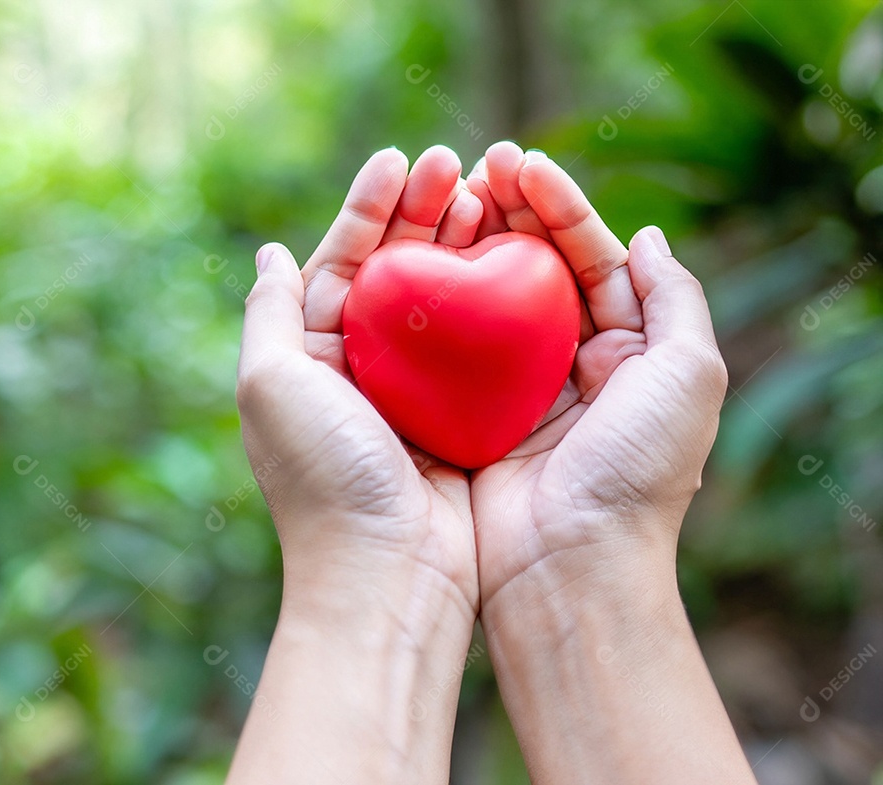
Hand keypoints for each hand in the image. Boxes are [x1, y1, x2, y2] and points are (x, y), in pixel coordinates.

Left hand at [237, 145, 482, 617]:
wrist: (388, 572)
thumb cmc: (324, 477)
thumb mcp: (271, 385)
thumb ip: (270, 315)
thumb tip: (270, 254)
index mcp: (310, 358)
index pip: (339, 263)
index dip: (367, 209)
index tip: (400, 160)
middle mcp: (359, 371)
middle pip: (393, 272)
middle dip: (419, 214)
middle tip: (455, 162)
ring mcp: (413, 393)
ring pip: (440, 300)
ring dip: (460, 244)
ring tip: (486, 193)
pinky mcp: (460, 416)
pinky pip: (479, 345)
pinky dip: (494, 301)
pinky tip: (514, 260)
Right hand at [465, 142, 728, 607]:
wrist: (570, 566)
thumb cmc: (635, 472)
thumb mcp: (689, 375)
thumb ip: (675, 298)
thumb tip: (646, 236)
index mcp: (626, 354)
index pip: (591, 260)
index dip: (560, 208)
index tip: (522, 165)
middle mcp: (569, 366)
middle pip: (536, 270)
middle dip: (510, 213)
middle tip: (476, 164)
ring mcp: (513, 390)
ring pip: (487, 299)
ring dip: (469, 244)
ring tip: (445, 194)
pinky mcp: (465, 415)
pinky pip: (448, 347)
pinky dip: (434, 302)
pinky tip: (414, 262)